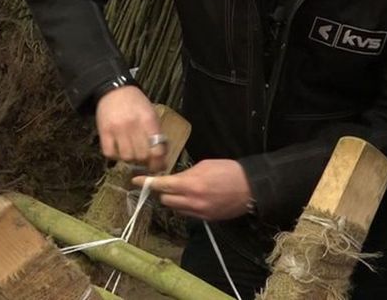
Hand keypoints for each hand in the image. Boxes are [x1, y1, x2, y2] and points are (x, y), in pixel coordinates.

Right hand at [95, 85, 165, 171]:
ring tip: (131, 154)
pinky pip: (110, 153)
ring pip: (126, 157)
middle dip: (145, 161)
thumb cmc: (135, 103)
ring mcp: (117, 129)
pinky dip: (115, 156)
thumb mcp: (151, 114)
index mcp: (148, 121)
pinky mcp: (104, 132)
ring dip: (130, 159)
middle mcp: (133, 126)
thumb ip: (157, 133)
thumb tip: (161, 157)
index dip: (158, 162)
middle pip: (142, 156)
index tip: (158, 166)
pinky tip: (119, 150)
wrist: (114, 90)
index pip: (156, 150)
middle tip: (144, 160)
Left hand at [134, 159, 252, 220]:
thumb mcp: (205, 165)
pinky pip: (187, 214)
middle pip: (165, 200)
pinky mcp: (206, 219)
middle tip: (163, 183)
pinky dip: (184, 206)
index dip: (146, 183)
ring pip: (175, 208)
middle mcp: (193, 202)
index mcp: (191, 185)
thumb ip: (186, 174)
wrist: (251, 188)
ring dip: (173, 199)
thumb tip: (174, 179)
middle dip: (161, 192)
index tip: (135, 180)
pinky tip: (191, 198)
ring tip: (179, 190)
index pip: (162, 185)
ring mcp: (199, 213)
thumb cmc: (229, 170)